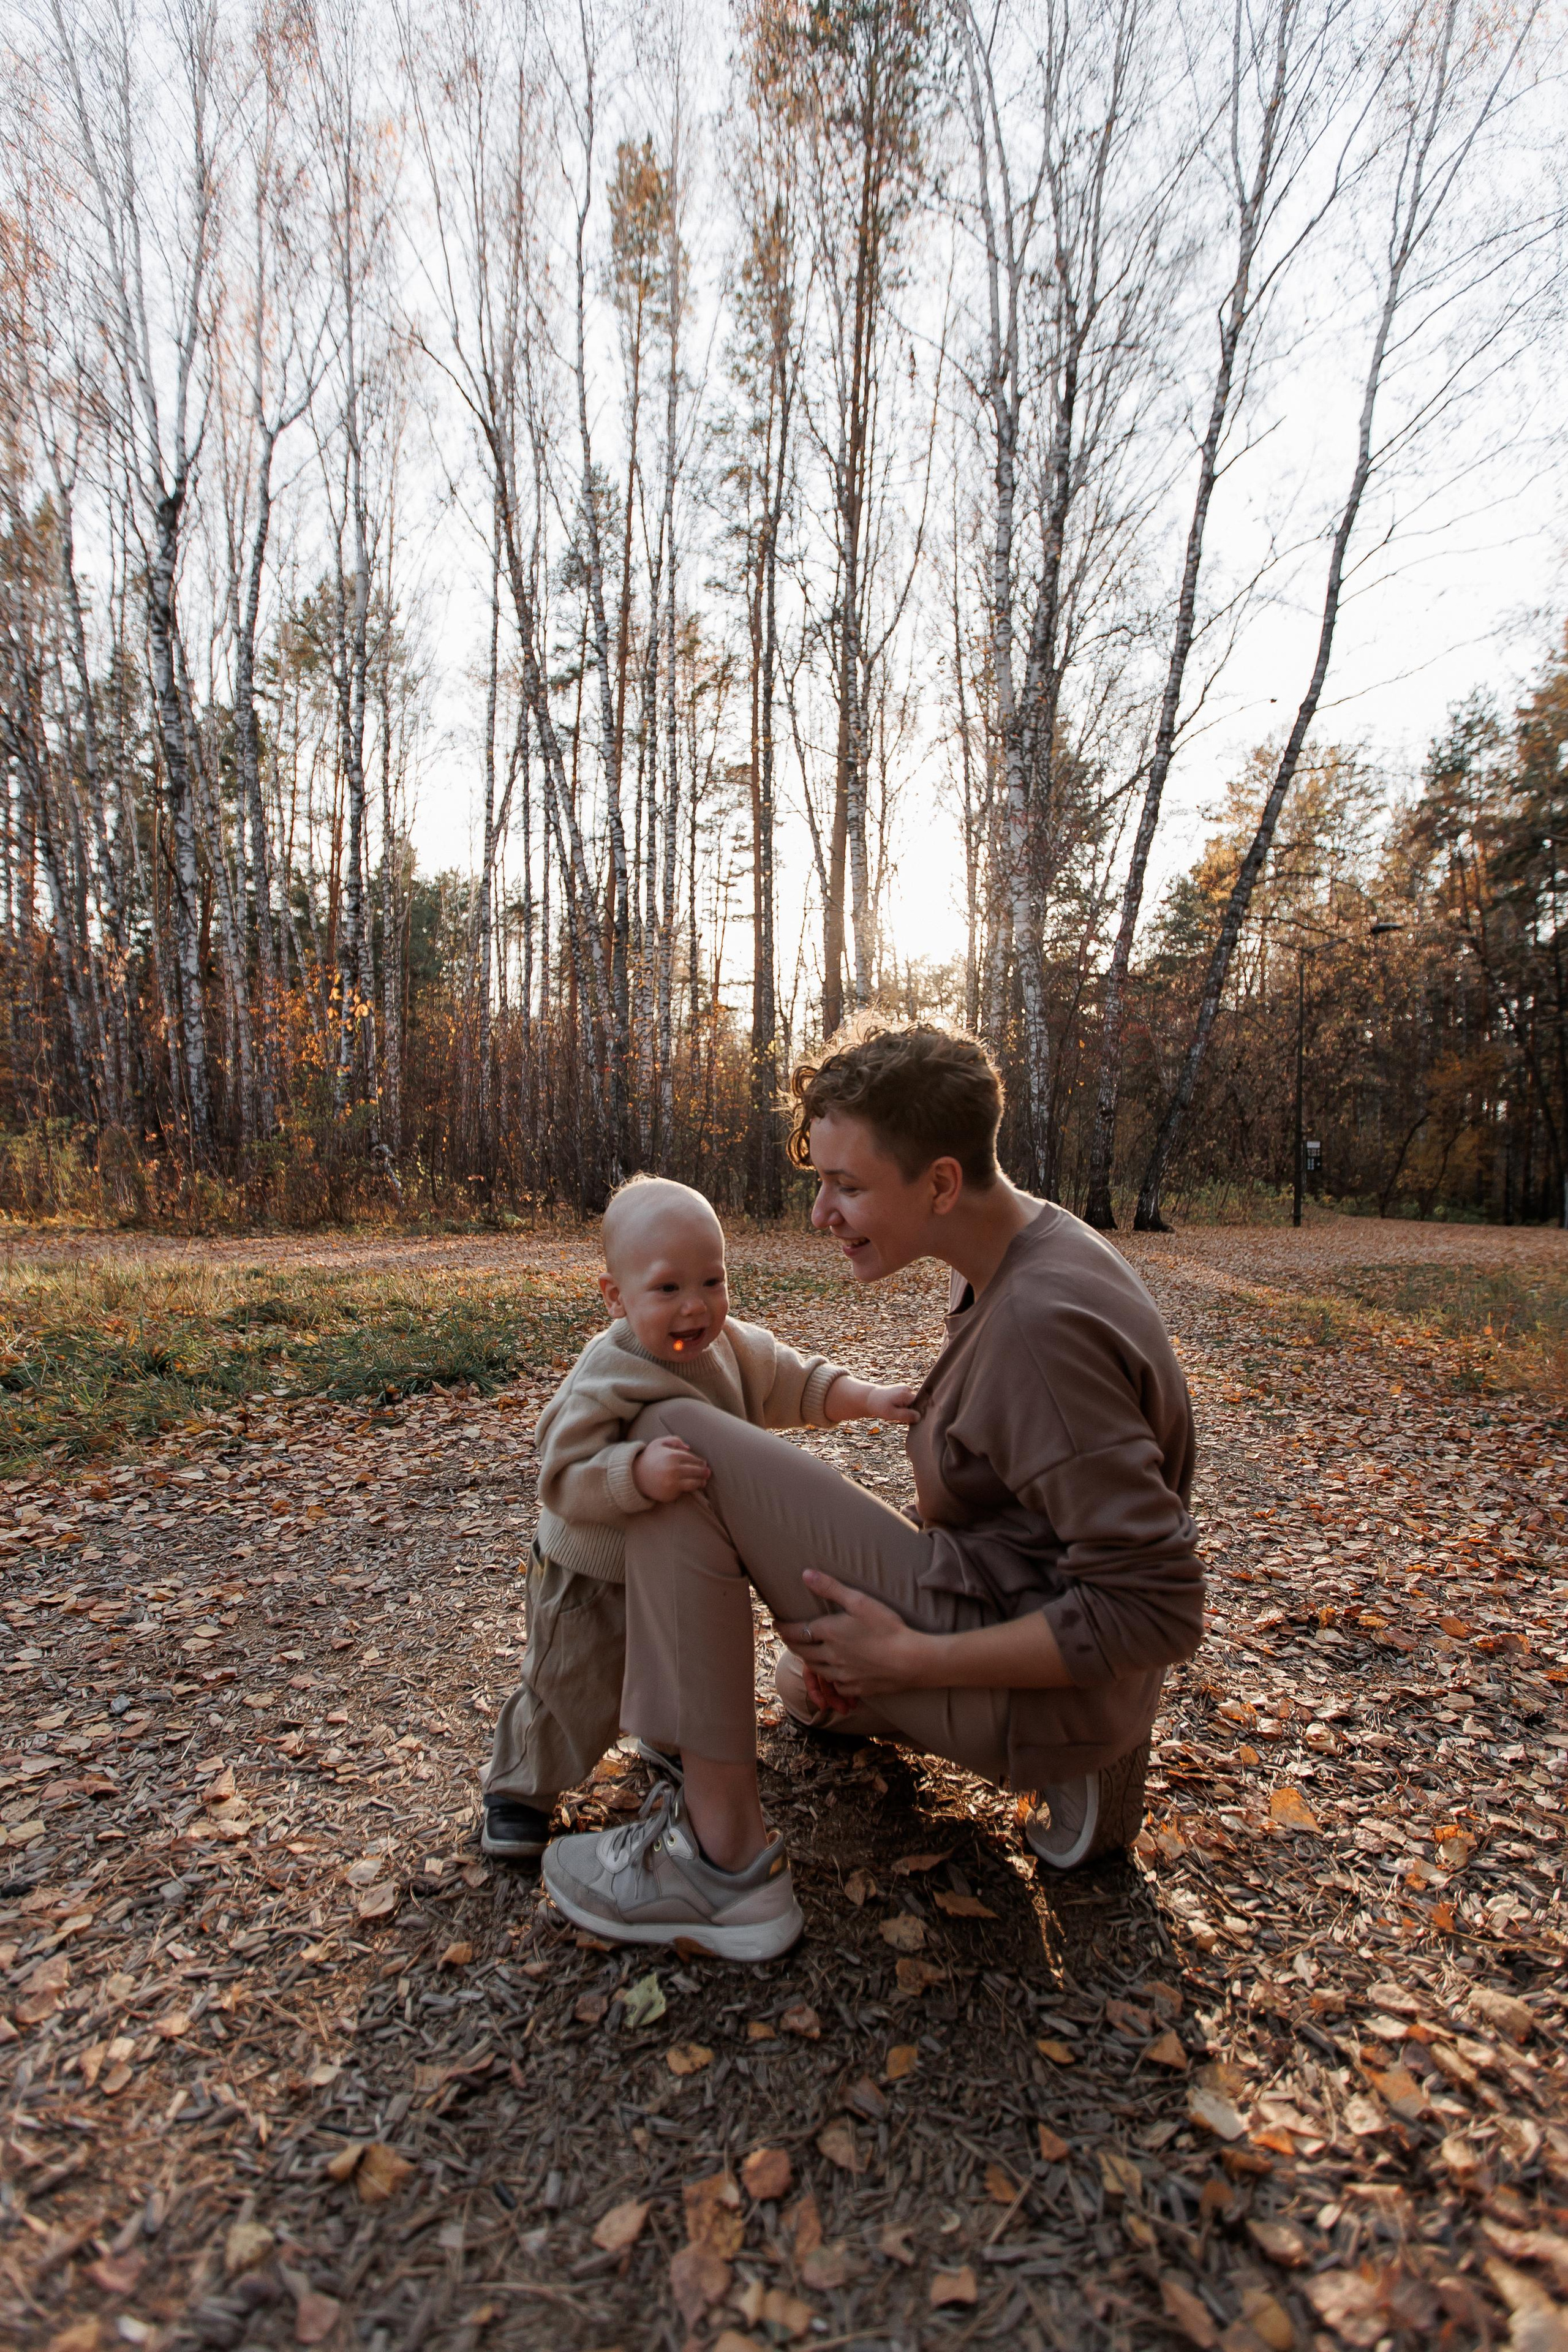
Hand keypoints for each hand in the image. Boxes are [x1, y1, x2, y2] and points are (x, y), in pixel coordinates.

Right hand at [632, 1435, 710, 1502]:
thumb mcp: (659, 1442)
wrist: (635, 1476)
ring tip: (703, 1482)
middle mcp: (674, 1470)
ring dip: (701, 1482)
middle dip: (704, 1472)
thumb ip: (675, 1440)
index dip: (700, 1462)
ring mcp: (673, 1483)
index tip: (704, 1463)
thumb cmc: (650, 1458)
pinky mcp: (671, 1494)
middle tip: (708, 1472)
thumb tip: (689, 1448)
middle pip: (697, 1471)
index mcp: (673, 1456)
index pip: (694, 1459)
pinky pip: (684, 1491)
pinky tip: (692, 1487)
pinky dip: (689, 1489)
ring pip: (694, 1483)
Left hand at [773, 1567, 929, 1702]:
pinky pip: (835, 1686)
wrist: (912, 1660)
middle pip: (801, 1651)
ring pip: (816, 1669)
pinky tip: (833, 1675)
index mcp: (829, 1633)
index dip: (783, 1627)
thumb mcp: (860, 1601)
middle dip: (791, 1643)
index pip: (795, 1631)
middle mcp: (830, 1656)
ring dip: (807, 1660)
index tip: (776, 1623)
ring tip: (806, 1653)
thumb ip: (831, 1588)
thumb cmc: (888, 1627)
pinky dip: (829, 1680)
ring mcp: (842, 1674)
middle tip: (788, 1637)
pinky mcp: (856, 1688)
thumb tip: (805, 1574)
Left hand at [861, 1381, 919, 1423]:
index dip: (915, 1414)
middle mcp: (907, 1389)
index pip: (919, 1406)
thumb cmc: (879, 1407)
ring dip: (906, 1408)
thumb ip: (906, 1415)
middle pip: (915, 1404)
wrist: (870, 1398)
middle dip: (909, 1411)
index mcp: (905, 1394)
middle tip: (897, 1414)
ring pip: (911, 1403)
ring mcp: (905, 1388)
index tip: (906, 1418)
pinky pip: (908, 1400)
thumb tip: (919, 1417)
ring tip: (895, 1409)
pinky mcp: (903, 1390)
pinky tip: (895, 1406)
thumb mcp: (892, 1414)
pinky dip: (903, 1405)